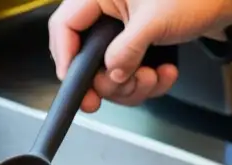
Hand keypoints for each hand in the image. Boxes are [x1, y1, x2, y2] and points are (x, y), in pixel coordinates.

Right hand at [49, 0, 231, 109]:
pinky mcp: (138, 44)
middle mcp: (108, 11)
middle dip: (109, 81)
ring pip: (109, 71)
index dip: (65, 57)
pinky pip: (130, 72)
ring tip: (154, 78)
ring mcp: (123, 30)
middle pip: (86, 57)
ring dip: (131, 86)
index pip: (65, 27)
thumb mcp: (155, 21)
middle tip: (127, 85)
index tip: (77, 85)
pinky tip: (165, 73)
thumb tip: (110, 75)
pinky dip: (147, 82)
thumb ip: (126, 50)